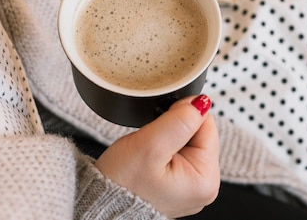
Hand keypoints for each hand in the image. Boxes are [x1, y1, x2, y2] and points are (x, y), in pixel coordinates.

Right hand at [95, 95, 219, 217]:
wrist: (99, 203)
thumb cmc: (122, 182)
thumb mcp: (149, 146)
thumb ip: (178, 121)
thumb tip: (200, 103)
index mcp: (206, 180)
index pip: (207, 125)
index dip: (183, 115)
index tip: (161, 124)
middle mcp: (205, 186)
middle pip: (198, 134)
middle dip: (174, 130)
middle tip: (151, 145)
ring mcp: (193, 187)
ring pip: (187, 141)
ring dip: (167, 139)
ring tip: (149, 154)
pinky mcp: (180, 184)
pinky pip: (178, 154)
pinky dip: (163, 150)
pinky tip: (150, 159)